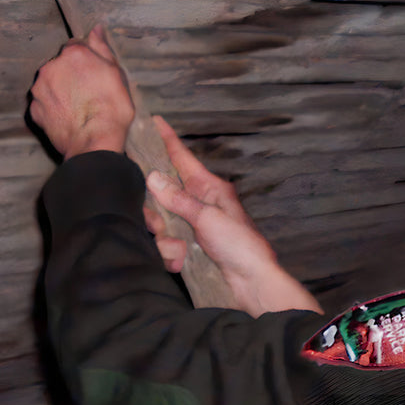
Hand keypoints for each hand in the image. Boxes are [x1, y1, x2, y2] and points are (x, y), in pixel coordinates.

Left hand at [30, 27, 134, 157]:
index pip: (76, 46)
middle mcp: (51, 67)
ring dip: (60, 90)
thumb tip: (96, 29)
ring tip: (78, 107)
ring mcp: (39, 89)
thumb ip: (102, 49)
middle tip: (88, 92)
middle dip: (71, 74)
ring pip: (50, 83)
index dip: (87, 59)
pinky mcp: (34, 109)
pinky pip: (43, 102)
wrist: (94, 143)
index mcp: (73, 54)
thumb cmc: (111, 109)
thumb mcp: (116, 74)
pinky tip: (68, 116)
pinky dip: (53, 107)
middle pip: (60, 64)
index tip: (94, 73)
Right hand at [143, 116, 320, 315]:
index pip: (183, 158)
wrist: (251, 284)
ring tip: (180, 251)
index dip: (167, 141)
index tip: (152, 121)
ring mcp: (192, 226)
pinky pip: (166, 245)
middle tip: (158, 224)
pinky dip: (171, 256)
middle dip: (157, 213)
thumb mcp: (208, 219)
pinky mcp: (188, 247)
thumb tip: (153, 178)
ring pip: (160, 223)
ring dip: (166, 240)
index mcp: (209, 188)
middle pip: (162, 195)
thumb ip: (179, 199)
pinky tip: (182, 263)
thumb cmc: (240, 246)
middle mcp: (199, 203)